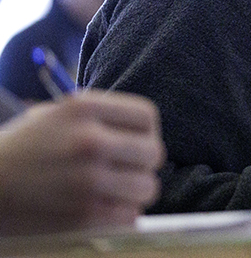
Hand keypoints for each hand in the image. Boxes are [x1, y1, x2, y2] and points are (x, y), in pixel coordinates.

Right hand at [0, 90, 165, 233]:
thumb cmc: (22, 149)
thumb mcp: (55, 115)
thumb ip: (100, 116)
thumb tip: (143, 130)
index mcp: (83, 108)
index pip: (146, 116)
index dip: (145, 131)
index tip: (135, 142)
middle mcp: (89, 140)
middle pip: (153, 152)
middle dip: (143, 164)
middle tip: (127, 171)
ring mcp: (88, 179)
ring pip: (147, 187)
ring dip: (134, 193)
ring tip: (115, 192)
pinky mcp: (83, 215)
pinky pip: (130, 216)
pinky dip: (121, 216)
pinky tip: (103, 210)